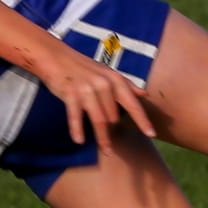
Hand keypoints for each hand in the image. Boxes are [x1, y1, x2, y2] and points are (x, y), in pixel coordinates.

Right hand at [38, 47, 156, 146]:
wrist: (55, 56)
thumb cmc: (83, 68)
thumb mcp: (107, 73)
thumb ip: (126, 85)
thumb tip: (145, 93)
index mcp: (115, 79)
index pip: (132, 103)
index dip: (142, 120)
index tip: (151, 134)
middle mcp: (104, 84)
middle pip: (114, 117)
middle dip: (113, 130)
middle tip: (110, 140)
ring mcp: (87, 89)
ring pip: (99, 120)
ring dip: (103, 138)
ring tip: (107, 151)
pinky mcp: (70, 93)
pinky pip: (76, 117)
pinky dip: (77, 129)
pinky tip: (79, 141)